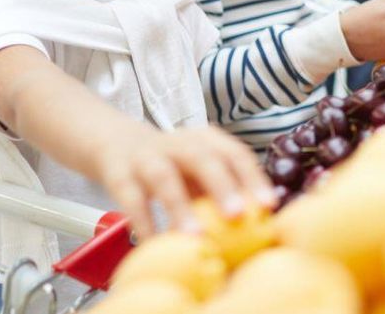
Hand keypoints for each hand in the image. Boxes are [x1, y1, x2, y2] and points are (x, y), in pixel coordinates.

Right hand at [97, 125, 275, 238]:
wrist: (116, 143)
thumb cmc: (173, 166)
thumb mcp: (199, 171)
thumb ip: (223, 192)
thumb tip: (258, 229)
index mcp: (206, 140)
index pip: (235, 153)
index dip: (253, 178)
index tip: (268, 205)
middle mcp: (179, 144)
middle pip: (203, 158)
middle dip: (222, 186)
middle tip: (238, 215)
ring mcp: (147, 157)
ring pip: (164, 178)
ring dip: (180, 207)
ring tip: (194, 237)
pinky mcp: (119, 174)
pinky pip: (132, 200)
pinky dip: (144, 223)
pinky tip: (155, 244)